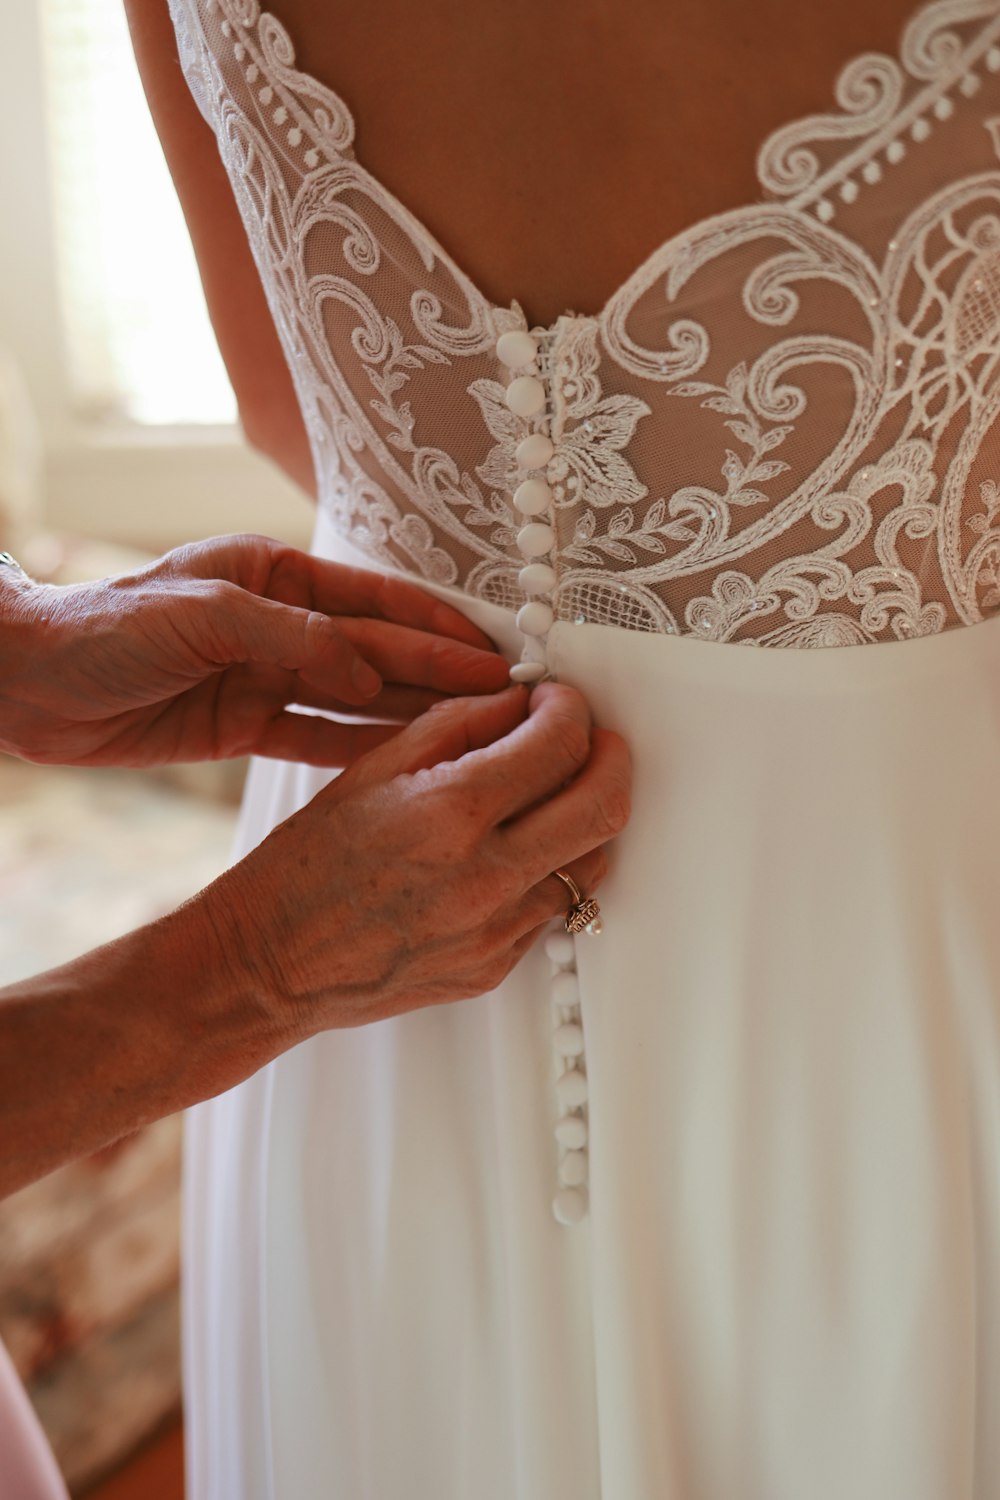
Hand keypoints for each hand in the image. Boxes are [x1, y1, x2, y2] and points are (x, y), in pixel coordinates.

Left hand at [0, 534, 509, 767]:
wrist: (24, 684)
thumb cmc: (101, 630)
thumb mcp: (197, 616)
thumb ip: (289, 638)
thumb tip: (367, 670)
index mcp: (273, 575)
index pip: (374, 604)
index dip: (437, 629)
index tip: (495, 654)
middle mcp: (278, 623)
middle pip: (379, 653)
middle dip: (444, 675)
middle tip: (511, 700)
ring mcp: (264, 676)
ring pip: (358, 700)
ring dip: (416, 716)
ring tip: (480, 736)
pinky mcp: (243, 724)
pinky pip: (317, 739)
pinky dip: (363, 751)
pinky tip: (410, 763)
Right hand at [198, 682, 631, 1028]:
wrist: (271, 962)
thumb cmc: (306, 865)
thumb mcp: (372, 767)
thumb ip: (458, 724)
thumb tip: (519, 703)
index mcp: (451, 812)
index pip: (560, 744)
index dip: (570, 709)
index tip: (555, 702)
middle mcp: (485, 875)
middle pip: (604, 805)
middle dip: (609, 756)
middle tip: (589, 739)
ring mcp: (497, 929)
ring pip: (594, 860)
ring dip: (586, 815)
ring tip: (552, 795)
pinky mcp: (496, 966)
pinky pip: (554, 907)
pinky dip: (550, 868)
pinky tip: (513, 850)